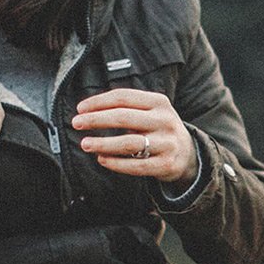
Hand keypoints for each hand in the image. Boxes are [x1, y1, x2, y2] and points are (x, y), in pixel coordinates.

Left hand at [73, 88, 198, 184]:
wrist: (188, 154)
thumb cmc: (157, 129)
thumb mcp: (150, 111)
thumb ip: (126, 108)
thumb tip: (87, 110)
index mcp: (159, 102)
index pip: (123, 97)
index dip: (99, 102)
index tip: (80, 109)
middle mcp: (165, 120)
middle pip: (124, 117)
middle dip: (96, 119)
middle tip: (76, 123)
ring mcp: (167, 143)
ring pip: (128, 143)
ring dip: (103, 143)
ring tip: (85, 144)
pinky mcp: (166, 165)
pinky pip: (136, 166)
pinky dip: (115, 163)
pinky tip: (102, 159)